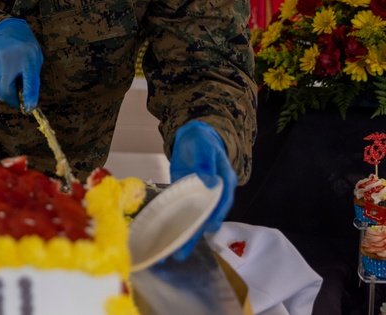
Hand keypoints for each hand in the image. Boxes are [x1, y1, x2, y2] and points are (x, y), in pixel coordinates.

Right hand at [0, 18, 42, 111]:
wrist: (5, 29)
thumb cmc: (24, 46)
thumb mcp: (35, 61)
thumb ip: (31, 84)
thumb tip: (30, 105)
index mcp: (20, 62)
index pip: (19, 90)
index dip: (23, 101)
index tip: (27, 106)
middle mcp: (1, 65)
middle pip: (5, 94)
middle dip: (14, 97)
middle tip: (21, 90)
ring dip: (7, 89)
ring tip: (13, 75)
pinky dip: (0, 82)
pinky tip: (5, 70)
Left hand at [168, 120, 236, 260]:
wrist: (191, 139)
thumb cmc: (202, 141)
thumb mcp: (203, 146)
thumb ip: (205, 160)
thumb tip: (209, 179)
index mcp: (224, 183)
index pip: (222, 202)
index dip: (215, 216)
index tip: (208, 228)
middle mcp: (214, 195)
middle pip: (207, 218)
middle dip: (196, 234)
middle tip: (182, 251)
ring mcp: (200, 199)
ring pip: (194, 220)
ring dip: (185, 236)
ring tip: (174, 253)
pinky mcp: (187, 199)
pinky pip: (182, 214)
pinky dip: (176, 225)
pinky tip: (167, 238)